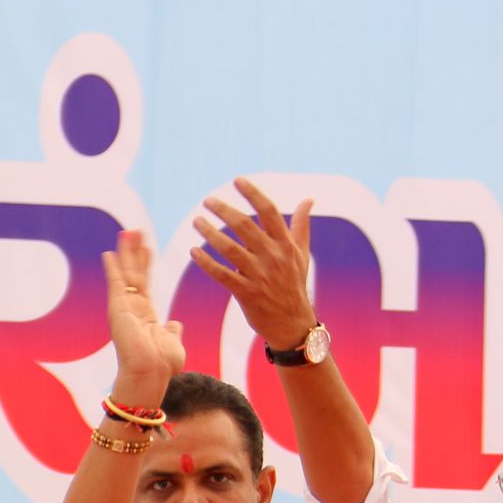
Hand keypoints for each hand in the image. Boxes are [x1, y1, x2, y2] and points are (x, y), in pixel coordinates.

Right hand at [99, 229, 184, 405]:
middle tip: (135, 230)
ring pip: (126, 274)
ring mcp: (124, 309)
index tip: (148, 247)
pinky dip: (112, 268)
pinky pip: (115, 284)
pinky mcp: (118, 310)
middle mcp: (132, 309)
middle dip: (135, 251)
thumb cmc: (162, 366)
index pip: (144, 284)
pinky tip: (109, 253)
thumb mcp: (172, 343)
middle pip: (134, 273)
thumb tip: (174, 323)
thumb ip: (172, 331)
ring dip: (126, 252)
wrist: (150, 375)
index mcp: (145, 315)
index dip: (146, 264)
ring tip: (128, 232)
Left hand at [189, 178, 318, 352]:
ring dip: (210, 233)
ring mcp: (259, 275)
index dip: (252, 194)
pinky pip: (222, 275)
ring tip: (196, 221)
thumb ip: (301, 225)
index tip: (237, 180)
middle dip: (224, 210)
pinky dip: (206, 263)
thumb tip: (309, 199)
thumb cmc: (294, 285)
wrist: (292, 323)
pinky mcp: (246, 293)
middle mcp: (273, 256)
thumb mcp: (301, 254)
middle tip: (207, 200)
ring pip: (230, 249)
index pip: (269, 211)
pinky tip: (193, 252)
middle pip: (245, 226)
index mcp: (285, 244)